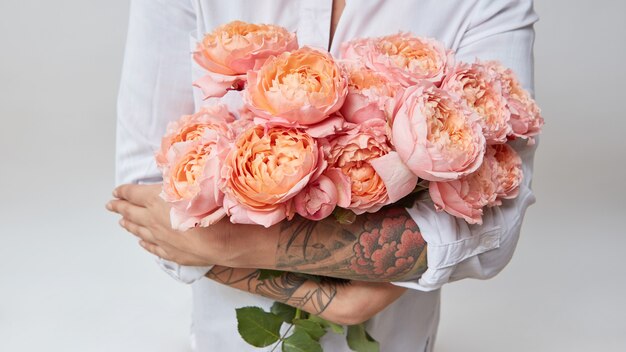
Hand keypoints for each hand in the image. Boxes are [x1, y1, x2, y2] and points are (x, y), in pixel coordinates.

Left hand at [106, 183, 231, 265]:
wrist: (220, 239)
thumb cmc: (208, 209)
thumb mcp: (192, 181)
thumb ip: (178, 175)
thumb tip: (172, 168)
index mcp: (155, 199)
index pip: (133, 193)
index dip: (123, 191)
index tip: (116, 191)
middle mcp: (153, 219)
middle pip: (131, 212)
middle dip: (119, 207)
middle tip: (111, 205)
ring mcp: (160, 238)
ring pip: (139, 230)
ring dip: (129, 225)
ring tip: (122, 222)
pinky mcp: (171, 252)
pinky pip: (152, 247)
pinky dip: (145, 243)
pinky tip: (142, 241)